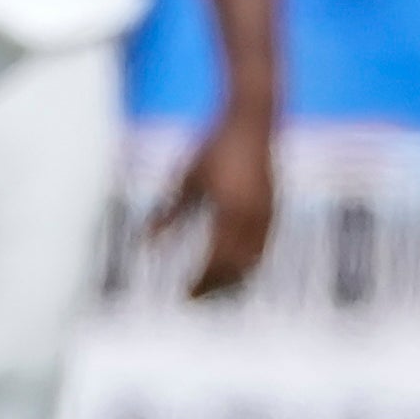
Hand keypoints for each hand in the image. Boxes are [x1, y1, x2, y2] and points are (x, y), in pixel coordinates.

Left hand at [158, 100, 278, 296]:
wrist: (253, 119)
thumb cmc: (215, 145)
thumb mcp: (186, 178)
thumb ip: (169, 212)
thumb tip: (144, 242)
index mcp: (229, 210)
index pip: (215, 260)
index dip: (200, 282)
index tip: (182, 295)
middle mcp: (253, 216)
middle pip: (235, 267)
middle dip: (215, 287)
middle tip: (193, 300)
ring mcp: (268, 213)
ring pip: (253, 261)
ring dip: (232, 280)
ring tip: (212, 291)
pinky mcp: (274, 208)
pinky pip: (263, 247)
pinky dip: (248, 265)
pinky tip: (233, 269)